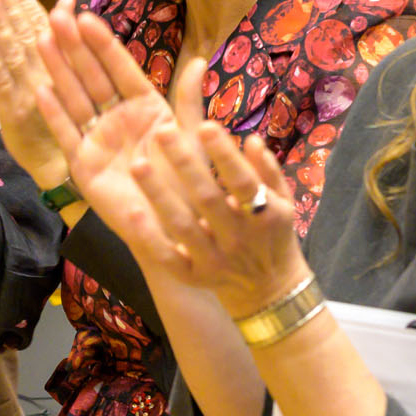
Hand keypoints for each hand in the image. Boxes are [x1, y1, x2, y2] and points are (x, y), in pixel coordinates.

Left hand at [0, 0, 66, 186]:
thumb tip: (66, 2)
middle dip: (11, 7)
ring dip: (0, 25)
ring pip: (12, 54)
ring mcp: (29, 94)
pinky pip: (0, 83)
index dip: (27, 2)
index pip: (44, 27)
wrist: (60, 164)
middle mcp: (49, 76)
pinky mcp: (11, 112)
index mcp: (66, 65)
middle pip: (27, 36)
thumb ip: (69, 37)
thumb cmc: (72, 117)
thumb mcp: (78, 75)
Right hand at [33, 0, 189, 275]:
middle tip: (56, 15)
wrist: (178, 229)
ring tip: (42, 40)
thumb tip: (199, 60)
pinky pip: (67, 134)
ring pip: (75, 98)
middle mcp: (118, 119)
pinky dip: (54, 113)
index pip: (120, 68)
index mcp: (145, 108)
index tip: (86, 15)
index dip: (103, 43)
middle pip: (92, 76)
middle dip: (74, 46)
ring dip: (58, 69)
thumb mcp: (193, 137)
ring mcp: (98, 140)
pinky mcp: (84, 166)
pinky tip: (41, 89)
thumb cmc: (190, 184)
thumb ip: (190, 99)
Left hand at [132, 99, 308, 316]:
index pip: (242, 181)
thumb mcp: (282, 202)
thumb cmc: (273, 234)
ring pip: (182, 226)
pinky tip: (132, 211)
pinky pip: (167, 257)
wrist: (270, 291)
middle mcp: (238, 238)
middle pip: (207, 198)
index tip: (203, 125)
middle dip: (184, 163)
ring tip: (138, 164)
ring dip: (158, 195)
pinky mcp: (193, 276)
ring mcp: (214, 260)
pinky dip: (149, 237)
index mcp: (264, 216)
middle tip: (161, 131)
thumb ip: (267, 169)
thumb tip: (252, 138)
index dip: (224, 155)